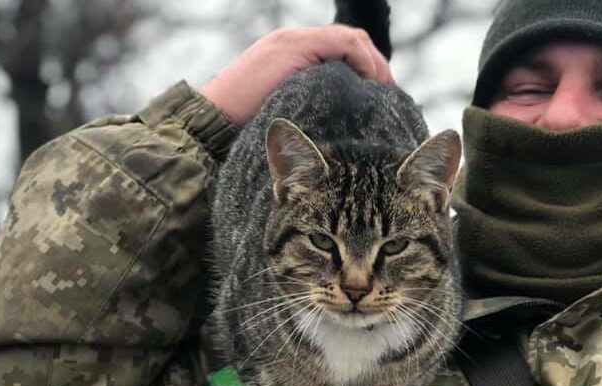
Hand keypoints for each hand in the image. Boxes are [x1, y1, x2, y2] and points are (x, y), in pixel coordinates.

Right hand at [200, 24, 394, 126]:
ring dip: (374, 64)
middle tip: (390, 95)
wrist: (211, 122)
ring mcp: (293, 41)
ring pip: (351, 39)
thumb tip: (339, 127)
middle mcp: (294, 41)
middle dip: (376, 66)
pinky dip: (363, 62)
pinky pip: (344, 44)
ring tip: (383, 91)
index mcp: (293, 55)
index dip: (367, 70)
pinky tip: (370, 85)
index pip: (342, 51)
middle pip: (351, 41)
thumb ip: (308, 108)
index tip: (381, 99)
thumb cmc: (242, 131)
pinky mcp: (294, 46)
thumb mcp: (284, 115)